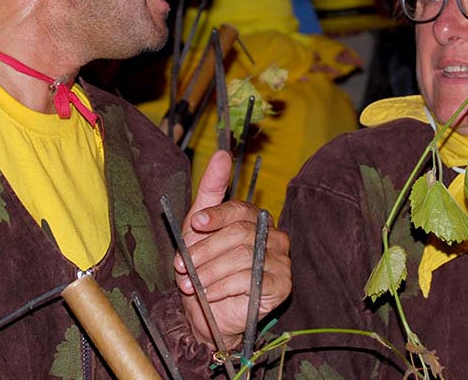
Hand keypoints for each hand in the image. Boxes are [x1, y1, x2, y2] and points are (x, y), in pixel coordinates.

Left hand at [175, 149, 291, 348]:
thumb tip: (222, 154)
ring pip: (243, 256)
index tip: (196, 224)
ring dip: (210, 272)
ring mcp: (281, 260)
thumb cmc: (203, 269)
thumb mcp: (198, 228)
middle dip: (206, 251)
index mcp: (255, 219)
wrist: (207, 314)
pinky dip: (223, 288)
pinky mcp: (282, 284)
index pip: (240, 209)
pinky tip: (211, 295)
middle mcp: (273, 236)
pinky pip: (251, 280)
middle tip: (184, 266)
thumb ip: (211, 191)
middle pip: (239, 233)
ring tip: (193, 284)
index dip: (216, 216)